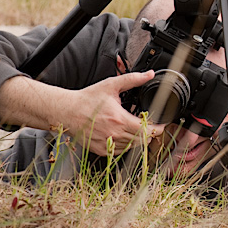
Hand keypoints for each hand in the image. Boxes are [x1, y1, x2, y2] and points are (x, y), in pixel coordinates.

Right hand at [0, 71, 163, 156]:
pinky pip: (120, 152)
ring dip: (139, 140)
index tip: (161, 125)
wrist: (66, 112)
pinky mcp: (101, 150)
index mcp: (119, 119)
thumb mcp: (111, 85)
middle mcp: (114, 134)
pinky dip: (127, 146)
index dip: (157, 128)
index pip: (146, 130)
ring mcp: (107, 144)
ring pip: (132, 147)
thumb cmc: (86, 99)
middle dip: (150, 134)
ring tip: (140, 131)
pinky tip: (126, 137)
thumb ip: (132, 79)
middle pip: (142, 140)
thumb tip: (148, 74)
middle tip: (152, 126)